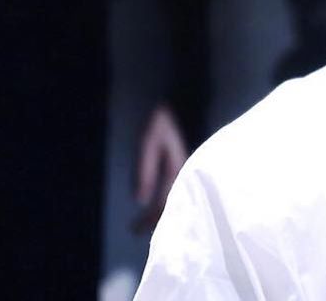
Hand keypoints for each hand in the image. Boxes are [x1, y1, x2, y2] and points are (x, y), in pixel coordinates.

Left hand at [133, 104, 188, 232]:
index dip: (150, 218)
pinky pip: (180, 184)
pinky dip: (170, 195)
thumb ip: (144, 170)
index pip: (165, 202)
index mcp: (180, 169)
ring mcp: (191, 165)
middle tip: (139, 229)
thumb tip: (140, 200)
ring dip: (164, 208)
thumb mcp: (149, 141)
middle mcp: (189, 170)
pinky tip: (162, 197)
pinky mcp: (189, 159)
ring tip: (149, 218)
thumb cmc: (164, 116)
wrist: (184, 94)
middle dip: (157, 217)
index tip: (134, 230)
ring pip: (179, 194)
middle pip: (175, 201)